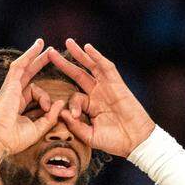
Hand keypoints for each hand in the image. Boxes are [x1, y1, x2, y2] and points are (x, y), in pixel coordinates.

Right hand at [0, 38, 67, 155]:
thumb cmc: (15, 140)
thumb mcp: (37, 128)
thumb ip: (49, 117)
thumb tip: (60, 103)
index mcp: (16, 106)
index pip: (32, 93)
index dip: (44, 98)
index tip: (48, 108)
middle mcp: (10, 95)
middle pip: (27, 75)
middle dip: (38, 63)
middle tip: (50, 53)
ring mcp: (8, 90)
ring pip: (22, 68)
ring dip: (34, 56)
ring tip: (45, 45)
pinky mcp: (9, 86)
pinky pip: (19, 67)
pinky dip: (27, 56)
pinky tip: (37, 47)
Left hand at [50, 39, 154, 156]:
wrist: (134, 141)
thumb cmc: (113, 141)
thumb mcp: (89, 135)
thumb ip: (74, 125)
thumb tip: (61, 113)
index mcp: (90, 107)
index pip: (74, 99)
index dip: (70, 105)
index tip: (73, 115)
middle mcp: (97, 94)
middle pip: (78, 74)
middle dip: (64, 63)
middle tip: (49, 53)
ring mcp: (107, 87)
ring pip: (91, 67)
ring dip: (79, 54)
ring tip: (68, 42)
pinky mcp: (117, 84)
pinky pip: (106, 67)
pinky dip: (97, 57)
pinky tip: (87, 48)